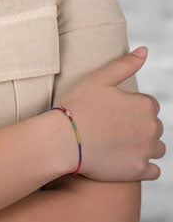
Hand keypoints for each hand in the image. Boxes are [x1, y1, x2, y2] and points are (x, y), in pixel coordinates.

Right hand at [60, 47, 164, 181]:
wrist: (64, 139)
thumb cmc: (78, 105)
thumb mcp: (99, 78)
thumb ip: (125, 64)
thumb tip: (145, 50)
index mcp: (144, 104)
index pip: (149, 104)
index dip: (130, 106)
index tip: (112, 109)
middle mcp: (152, 128)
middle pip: (154, 126)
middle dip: (139, 125)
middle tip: (111, 126)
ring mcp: (147, 151)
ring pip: (156, 148)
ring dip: (144, 145)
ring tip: (118, 142)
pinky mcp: (140, 171)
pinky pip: (153, 170)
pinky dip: (143, 165)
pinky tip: (124, 158)